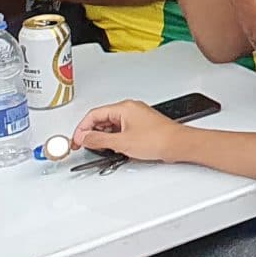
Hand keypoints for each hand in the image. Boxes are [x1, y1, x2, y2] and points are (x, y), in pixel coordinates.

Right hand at [72, 98, 190, 163]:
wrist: (178, 144)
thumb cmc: (158, 139)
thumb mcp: (121, 142)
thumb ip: (99, 139)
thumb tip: (84, 137)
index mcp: (124, 108)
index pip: (94, 114)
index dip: (82, 128)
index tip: (76, 140)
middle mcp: (130, 109)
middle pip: (102, 119)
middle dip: (91, 132)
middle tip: (85, 145)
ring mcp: (136, 117)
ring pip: (111, 125)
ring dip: (103, 136)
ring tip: (101, 149)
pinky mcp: (141, 126)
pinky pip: (121, 130)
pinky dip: (114, 138)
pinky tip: (114, 148)